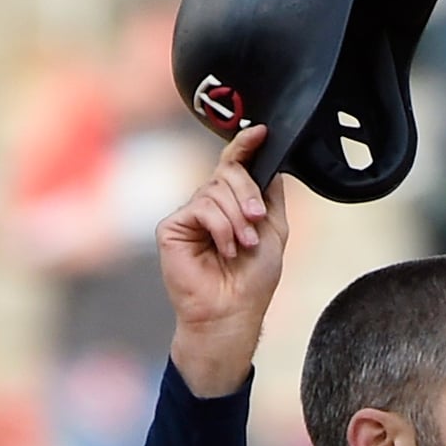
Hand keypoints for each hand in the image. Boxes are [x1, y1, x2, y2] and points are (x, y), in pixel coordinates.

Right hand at [158, 125, 289, 396]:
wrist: (233, 313)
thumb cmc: (253, 281)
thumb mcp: (273, 232)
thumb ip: (270, 197)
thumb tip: (271, 164)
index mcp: (233, 204)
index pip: (235, 165)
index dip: (245, 146)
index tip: (262, 132)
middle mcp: (209, 205)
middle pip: (228, 173)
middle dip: (248, 193)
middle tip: (256, 221)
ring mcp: (189, 214)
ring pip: (216, 190)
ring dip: (237, 218)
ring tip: (243, 246)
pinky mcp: (172, 226)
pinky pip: (201, 207)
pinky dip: (220, 227)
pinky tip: (225, 249)